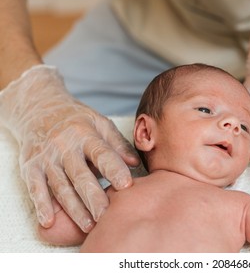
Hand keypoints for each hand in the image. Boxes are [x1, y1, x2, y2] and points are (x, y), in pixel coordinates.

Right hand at [0, 65, 139, 231]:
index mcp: (86, 134)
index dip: (114, 169)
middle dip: (94, 198)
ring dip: (74, 208)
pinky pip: (35, 188)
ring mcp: (46, 158)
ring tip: (89, 226)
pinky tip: (49, 222)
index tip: (127, 185)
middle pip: (80, 176)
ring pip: (61, 187)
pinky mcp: (30, 167)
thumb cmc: (77, 120)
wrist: (39, 109)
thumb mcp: (100, 123)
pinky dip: (42, 205)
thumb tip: (135, 163)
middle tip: (107, 216)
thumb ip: (117, 144)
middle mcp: (64, 147)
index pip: (102, 153)